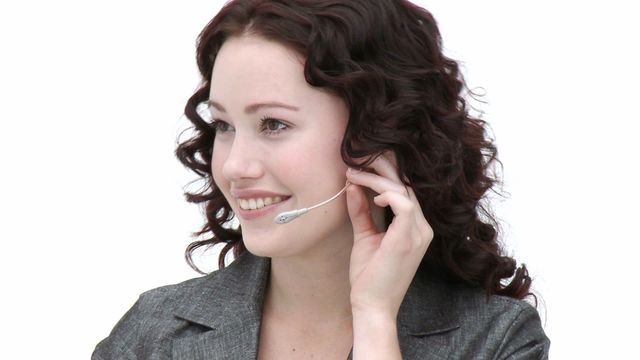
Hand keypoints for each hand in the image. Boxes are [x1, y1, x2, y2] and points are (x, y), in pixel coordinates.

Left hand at [346, 152, 432, 317]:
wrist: (372, 307)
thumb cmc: (369, 276)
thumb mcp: (364, 237)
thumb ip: (361, 212)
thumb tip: (352, 186)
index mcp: (414, 227)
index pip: (404, 189)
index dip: (383, 172)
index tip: (358, 164)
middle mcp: (421, 228)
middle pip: (407, 184)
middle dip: (383, 165)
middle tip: (358, 154)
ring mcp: (418, 233)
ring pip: (404, 190)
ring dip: (378, 177)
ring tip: (354, 172)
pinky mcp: (408, 239)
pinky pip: (404, 205)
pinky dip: (387, 194)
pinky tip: (371, 194)